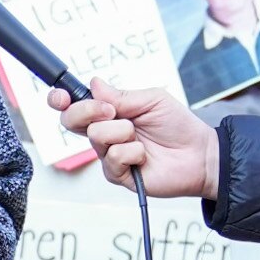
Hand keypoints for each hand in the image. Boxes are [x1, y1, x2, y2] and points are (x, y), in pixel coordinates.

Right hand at [57, 77, 220, 197]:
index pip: (74, 106)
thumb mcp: (151, 99)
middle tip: (112, 112)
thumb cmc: (178, 126)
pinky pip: (113, 158)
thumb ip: (121, 95)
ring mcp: (108, 155)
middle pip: (71, 121)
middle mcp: (104, 134)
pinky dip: (132, 152)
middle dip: (87, 111)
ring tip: (140, 136)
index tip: (61, 96)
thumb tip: (94, 85)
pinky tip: (144, 155)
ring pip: (96, 136)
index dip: (61, 100)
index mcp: (108, 112)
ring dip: (122, 131)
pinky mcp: (117, 175)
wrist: (199, 154)